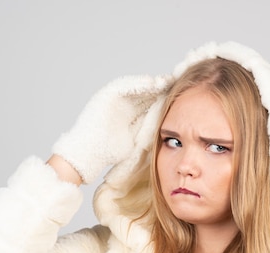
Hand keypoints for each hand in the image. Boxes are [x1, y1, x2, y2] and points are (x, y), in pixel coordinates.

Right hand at [52, 74, 168, 182]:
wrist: (87, 155)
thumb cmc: (108, 152)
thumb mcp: (135, 140)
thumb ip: (148, 129)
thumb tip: (168, 125)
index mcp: (131, 114)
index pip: (152, 103)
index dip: (166, 98)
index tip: (182, 96)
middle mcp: (124, 104)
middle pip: (147, 93)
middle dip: (162, 88)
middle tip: (179, 82)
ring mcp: (115, 99)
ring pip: (138, 88)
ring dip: (152, 83)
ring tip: (166, 81)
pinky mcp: (106, 95)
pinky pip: (124, 86)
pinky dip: (138, 84)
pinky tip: (151, 83)